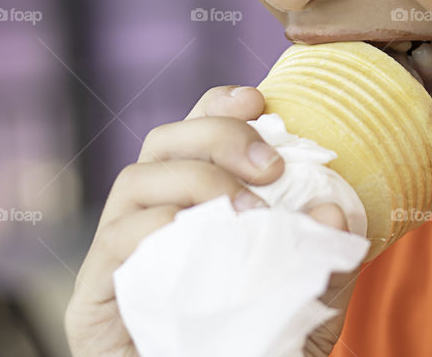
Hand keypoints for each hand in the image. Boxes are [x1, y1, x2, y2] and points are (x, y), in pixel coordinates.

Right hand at [64, 86, 358, 356]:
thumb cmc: (258, 347)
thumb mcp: (307, 300)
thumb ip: (325, 258)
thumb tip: (337, 211)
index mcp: (195, 204)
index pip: (195, 134)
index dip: (219, 105)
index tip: (259, 99)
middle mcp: (151, 216)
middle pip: (164, 142)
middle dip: (218, 134)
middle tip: (272, 167)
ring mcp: (119, 254)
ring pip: (136, 179)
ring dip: (198, 180)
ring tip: (249, 213)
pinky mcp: (94, 297)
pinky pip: (117, 239)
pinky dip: (161, 227)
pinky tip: (202, 239)